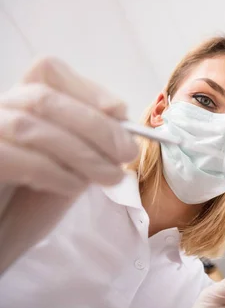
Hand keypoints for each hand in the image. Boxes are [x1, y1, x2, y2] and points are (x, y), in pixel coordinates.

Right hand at [0, 57, 137, 273]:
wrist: (0, 236)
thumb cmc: (30, 203)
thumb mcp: (70, 166)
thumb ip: (89, 141)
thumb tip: (122, 121)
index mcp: (19, 104)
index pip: (48, 71)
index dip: (86, 88)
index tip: (120, 111)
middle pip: (44, 98)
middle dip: (95, 126)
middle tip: (127, 153)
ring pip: (29, 127)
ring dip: (82, 152)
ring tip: (111, 177)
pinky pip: (13, 157)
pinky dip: (52, 171)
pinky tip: (74, 187)